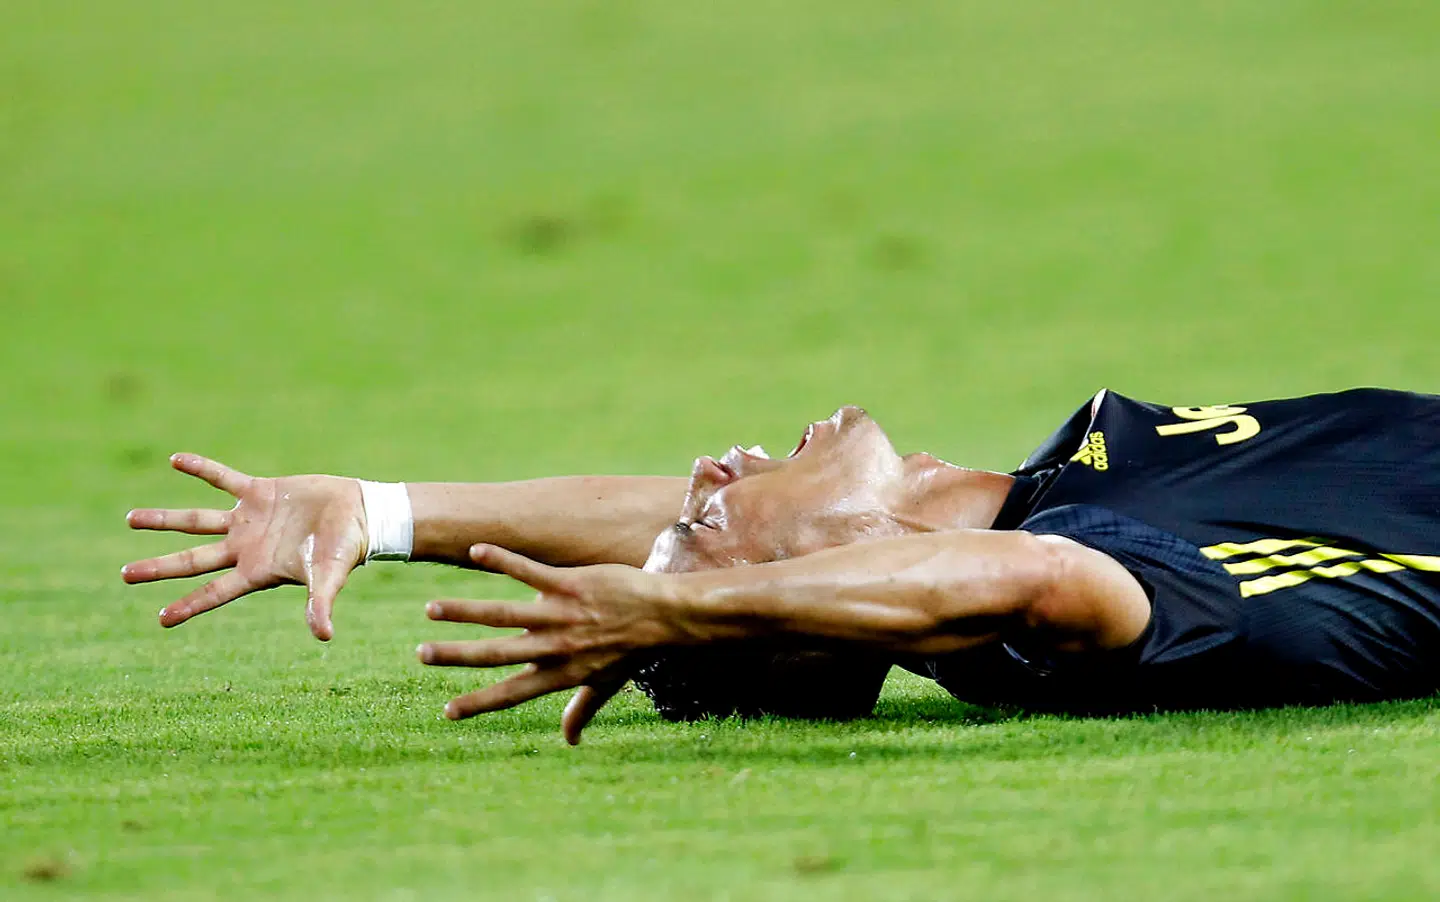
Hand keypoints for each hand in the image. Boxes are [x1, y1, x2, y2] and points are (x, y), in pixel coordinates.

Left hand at [122, 453, 366, 639]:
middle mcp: (246, 548)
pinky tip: (176, 460)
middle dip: (160, 567)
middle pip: (194, 560)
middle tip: (125, 574)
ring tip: (131, 520)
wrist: (361, 513)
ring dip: (165, 521)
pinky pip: (223, 479)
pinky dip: (201, 469)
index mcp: (258, 571)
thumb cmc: (347, 549)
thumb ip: (321, 603)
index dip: (189, 606)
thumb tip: (324, 637)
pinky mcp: (259, 491)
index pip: (216, 592)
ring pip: (197, 521)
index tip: (161, 619)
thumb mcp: (330, 576)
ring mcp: (249, 520)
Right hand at [419, 544, 682, 744]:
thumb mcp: (607, 685)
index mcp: (560, 673)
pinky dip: (501, 560)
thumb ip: (581, 710)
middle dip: (456, 655)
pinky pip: (528, 570)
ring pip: (503, 613)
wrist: (665, 614)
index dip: (479, 703)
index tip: (447, 712)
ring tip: (432, 609)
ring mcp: (560, 614)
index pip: (511, 692)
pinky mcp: (569, 584)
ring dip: (465, 611)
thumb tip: (570, 740)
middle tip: (421, 654)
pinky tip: (475, 550)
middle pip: (496, 652)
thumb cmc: (634, 650)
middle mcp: (555, 647)